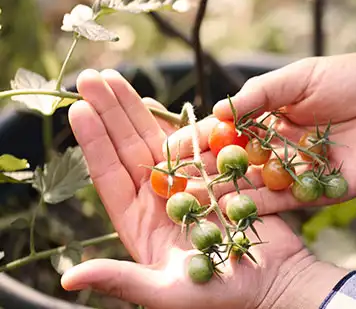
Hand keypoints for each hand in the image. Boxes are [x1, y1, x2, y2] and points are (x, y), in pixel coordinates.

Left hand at [65, 69, 346, 307]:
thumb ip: (122, 280)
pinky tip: (162, 101)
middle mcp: (159, 202)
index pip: (111, 176)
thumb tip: (70, 277)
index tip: (79, 109)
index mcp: (142, 225)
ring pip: (156, 140)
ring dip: (136, 109)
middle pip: (128, 148)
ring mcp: (188, 187)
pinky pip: (194, 144)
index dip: (94, 142)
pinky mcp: (216, 178)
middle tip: (92, 77)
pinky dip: (179, 122)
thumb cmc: (223, 297)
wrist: (276, 283)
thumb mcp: (167, 293)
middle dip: (110, 112)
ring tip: (116, 78)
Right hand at [168, 52, 355, 214]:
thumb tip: (218, 111)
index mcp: (274, 115)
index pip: (227, 131)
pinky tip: (233, 209)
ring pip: (255, 185)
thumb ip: (262, 94)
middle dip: (204, 172)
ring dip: (224, 193)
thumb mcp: (302, 77)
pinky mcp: (318, 191)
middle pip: (235, 163)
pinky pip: (284, 202)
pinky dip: (259, 206)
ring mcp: (298, 171)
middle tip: (169, 183)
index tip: (170, 150)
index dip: (200, 140)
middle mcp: (280, 146)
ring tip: (191, 202)